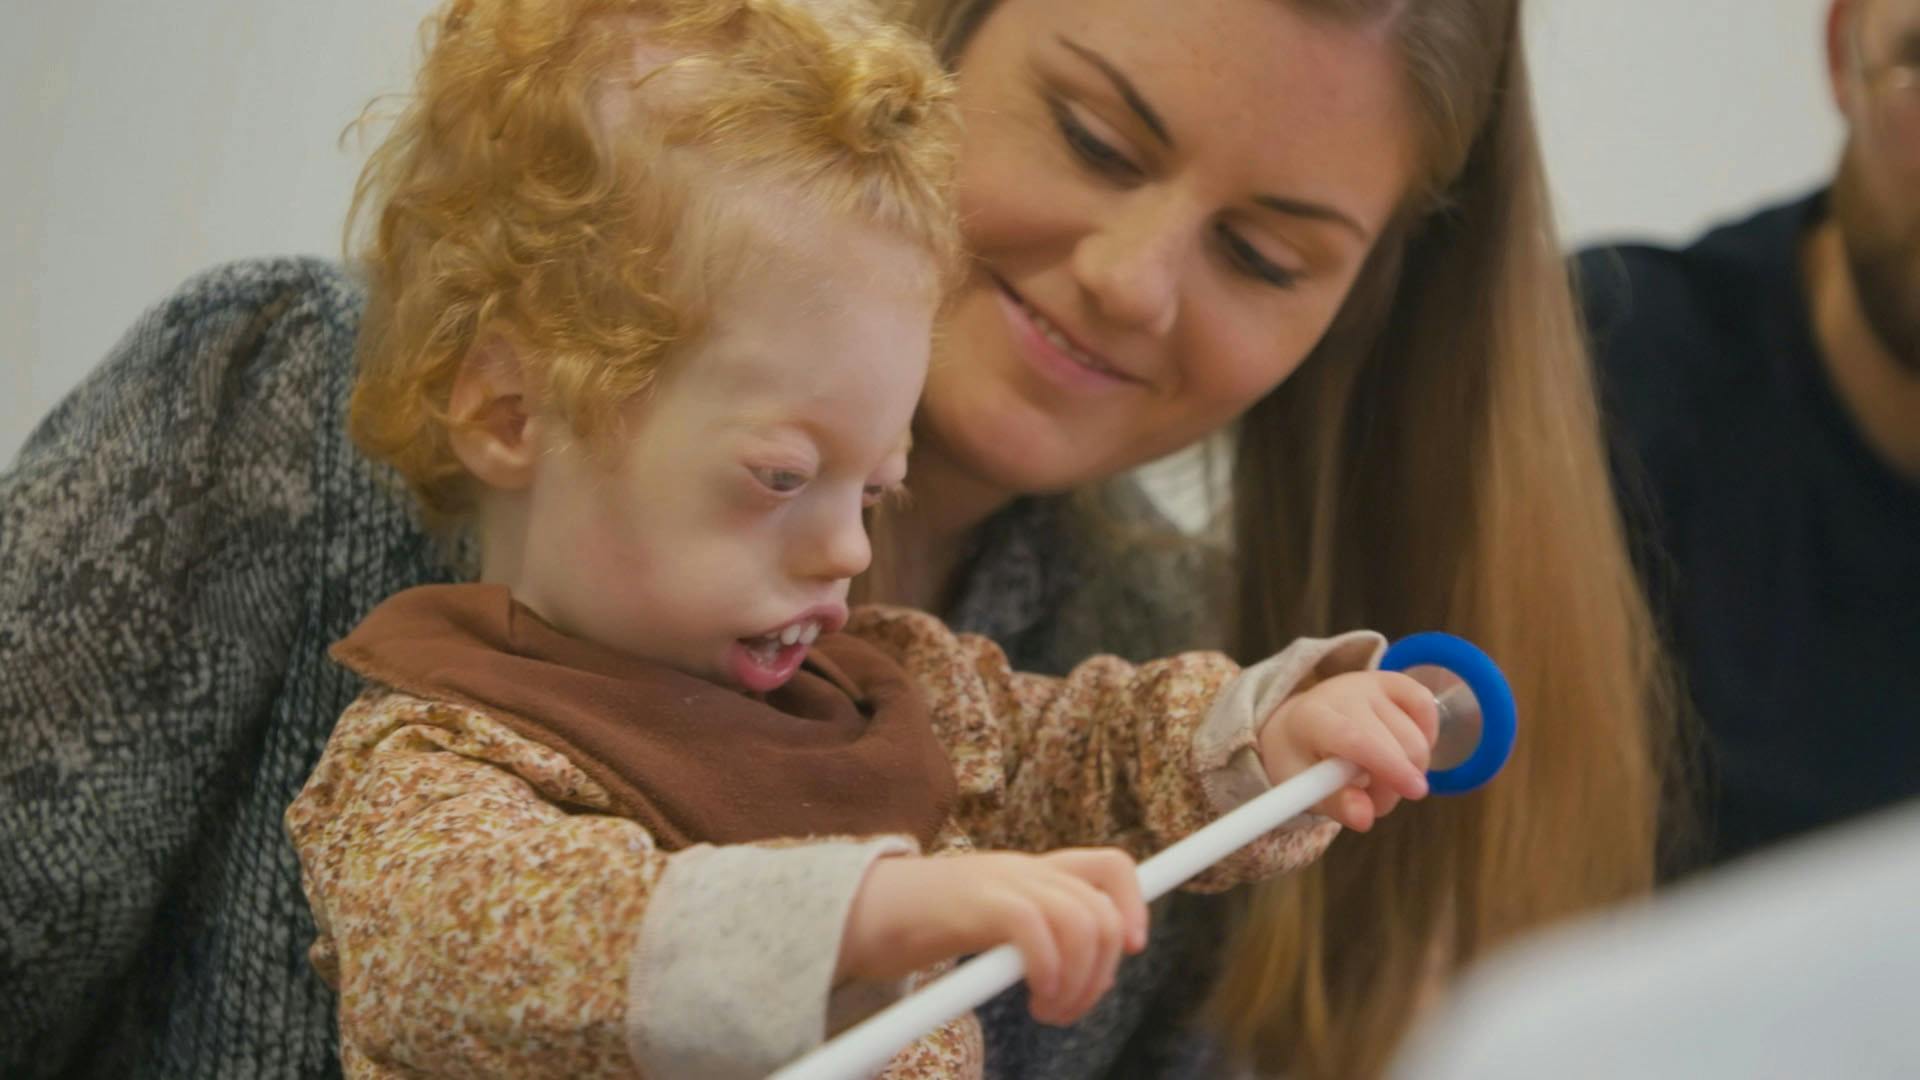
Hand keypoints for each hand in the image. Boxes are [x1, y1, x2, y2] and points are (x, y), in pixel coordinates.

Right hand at [836, 848, 1148, 1025]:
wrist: (854, 912)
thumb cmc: (918, 927)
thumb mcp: (988, 925)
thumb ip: (1031, 935)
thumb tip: (1077, 976)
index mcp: (1030, 872)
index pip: (1108, 866)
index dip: (1135, 905)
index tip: (1132, 948)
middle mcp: (1023, 870)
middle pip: (1102, 909)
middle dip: (1103, 971)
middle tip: (1068, 1007)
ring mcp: (1000, 882)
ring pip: (1082, 922)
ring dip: (1079, 981)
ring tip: (1049, 1010)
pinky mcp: (975, 902)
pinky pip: (1038, 931)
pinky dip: (1051, 971)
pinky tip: (1036, 998)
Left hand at [1256, 670, 1440, 831]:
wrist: (1299, 724)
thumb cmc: (1303, 761)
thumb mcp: (1307, 790)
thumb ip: (1336, 804)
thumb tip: (1365, 819)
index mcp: (1311, 719)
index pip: (1356, 737)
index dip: (1388, 766)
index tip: (1414, 792)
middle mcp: (1343, 693)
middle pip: (1396, 741)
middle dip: (1396, 785)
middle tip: (1374, 799)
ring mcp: (1370, 683)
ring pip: (1416, 736)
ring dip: (1409, 770)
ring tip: (1380, 777)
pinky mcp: (1392, 680)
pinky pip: (1426, 707)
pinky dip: (1426, 737)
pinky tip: (1404, 751)